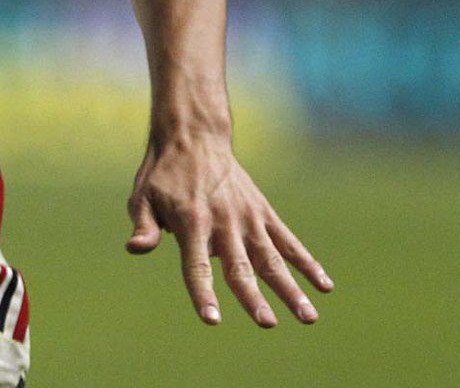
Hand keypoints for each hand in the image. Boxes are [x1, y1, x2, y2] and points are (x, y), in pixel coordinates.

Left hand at [125, 133, 333, 327]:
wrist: (194, 136)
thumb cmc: (163, 174)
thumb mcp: (143, 196)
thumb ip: (144, 226)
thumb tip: (134, 249)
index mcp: (191, 221)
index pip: (196, 266)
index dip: (203, 293)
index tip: (212, 319)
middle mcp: (223, 222)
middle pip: (240, 267)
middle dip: (253, 297)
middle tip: (267, 323)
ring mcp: (248, 218)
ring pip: (272, 259)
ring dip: (290, 288)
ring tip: (308, 317)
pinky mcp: (264, 213)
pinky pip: (289, 241)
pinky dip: (307, 263)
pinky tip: (325, 286)